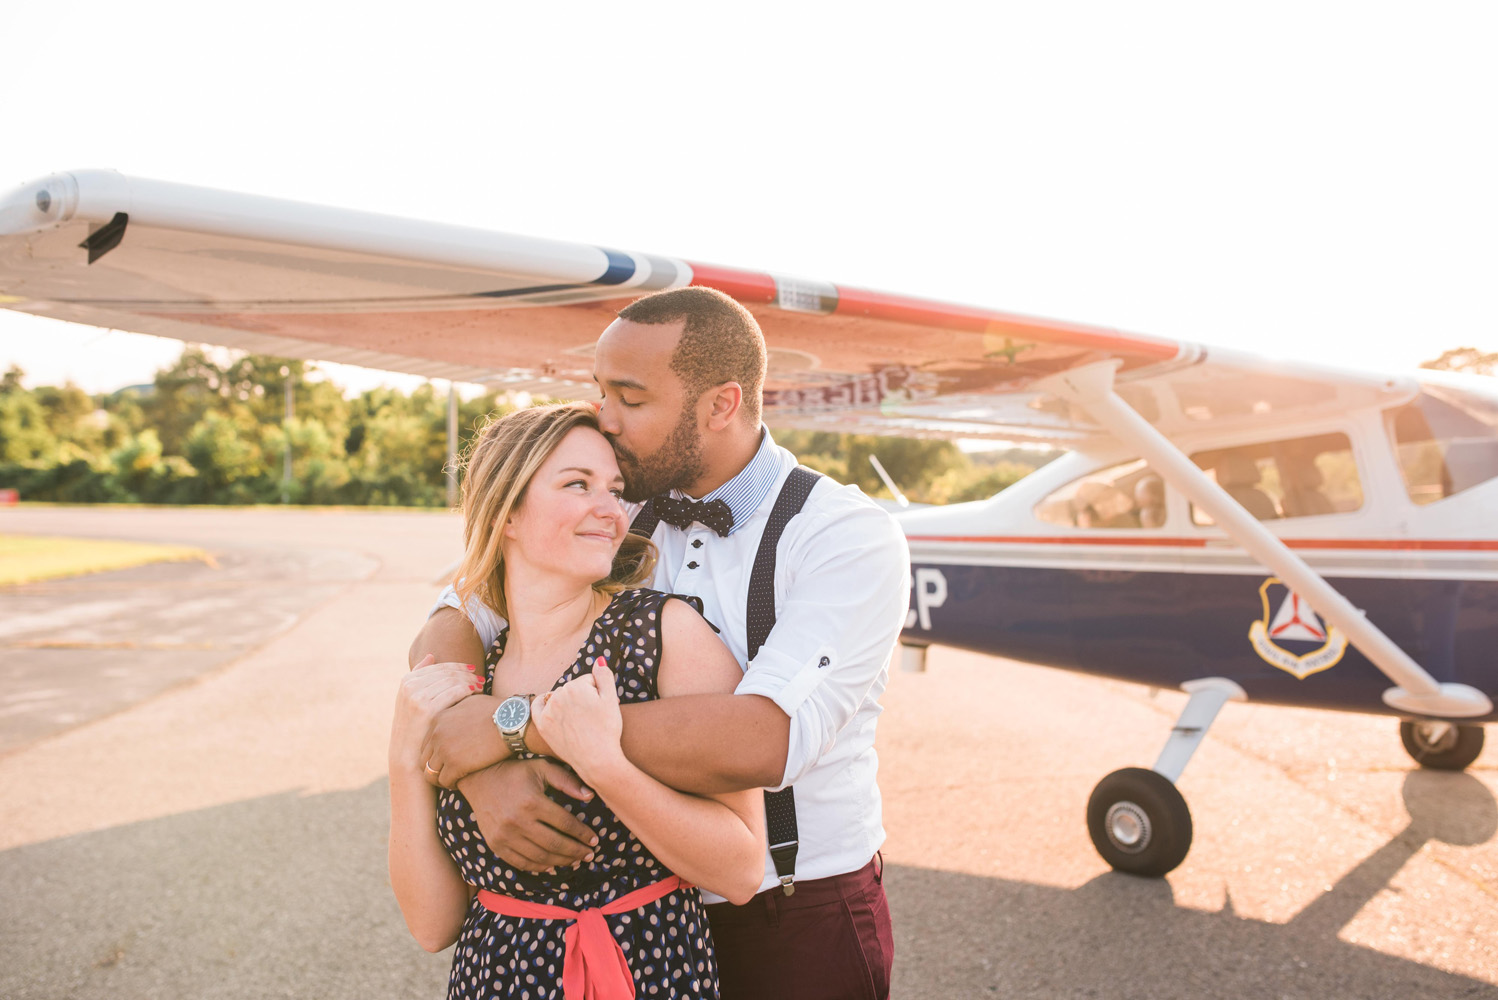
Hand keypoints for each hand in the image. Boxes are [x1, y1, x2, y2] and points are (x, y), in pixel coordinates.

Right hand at [391, 654, 481, 775]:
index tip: (472, 669)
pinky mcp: (425, 708)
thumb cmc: (415, 729)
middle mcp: (409, 686)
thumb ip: (420, 678)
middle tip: (480, 678)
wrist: (406, 756)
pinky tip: (476, 693)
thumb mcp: (412, 701)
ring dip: (469, 681)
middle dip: (466, 673)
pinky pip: (453, 692)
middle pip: (446, 672)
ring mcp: (416, 696)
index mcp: (407, 681)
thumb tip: (432, 655)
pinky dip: (468, 690)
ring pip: (452, 680)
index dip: (458, 666)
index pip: (439, 666)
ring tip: (481, 686)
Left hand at [421, 686, 507, 787]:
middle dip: (435, 768)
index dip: (434, 754)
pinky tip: (461, 783)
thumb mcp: (471, 701)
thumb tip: (459, 711)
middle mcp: (437, 734)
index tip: (446, 759)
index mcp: (438, 719)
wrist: (512, 721)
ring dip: (440, 779)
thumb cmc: (498, 710)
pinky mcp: (455, 764)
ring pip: (430, 773)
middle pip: (423, 759)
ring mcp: (445, 749)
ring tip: (453, 781)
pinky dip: (451, 785)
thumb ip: (457, 708)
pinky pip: (445, 781)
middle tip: (447, 773)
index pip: (425, 743)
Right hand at [457, 759, 599, 870]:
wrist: (478, 779)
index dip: (583, 834)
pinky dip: (539, 868)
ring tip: (576, 861)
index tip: (594, 840)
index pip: (565, 824)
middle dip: (576, 851)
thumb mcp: (542, 768)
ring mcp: (505, 836)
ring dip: (562, 862)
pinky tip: (553, 866)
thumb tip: (590, 796)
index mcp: (532, 802)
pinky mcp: (496, 845)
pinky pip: (521, 863)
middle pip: (555, 844)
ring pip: (540, 857)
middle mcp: (518, 821)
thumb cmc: (515, 772)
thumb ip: (567, 781)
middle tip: (590, 854)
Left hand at [532, 658, 624, 784]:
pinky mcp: (542, 725)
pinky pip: (537, 706)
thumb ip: (604, 676)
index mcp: (576, 686)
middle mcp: (558, 695)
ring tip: (580, 720)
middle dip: (583, 698)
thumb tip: (598, 659)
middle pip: (573, 689)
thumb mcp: (612, 700)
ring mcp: (548, 711)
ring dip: (568, 703)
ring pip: (559, 698)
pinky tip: (549, 705)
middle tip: (593, 716)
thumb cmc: (607, 730)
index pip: (588, 681)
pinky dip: (543, 703)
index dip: (599, 693)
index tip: (603, 707)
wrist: (596, 760)